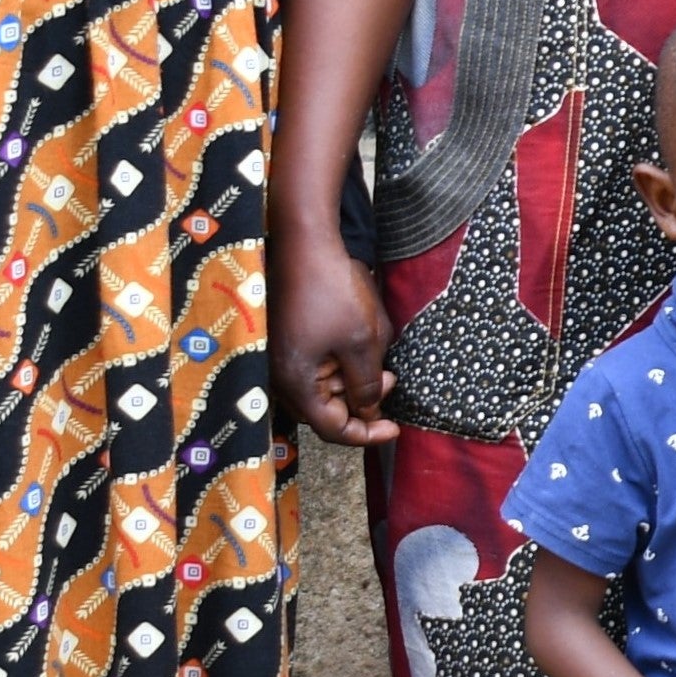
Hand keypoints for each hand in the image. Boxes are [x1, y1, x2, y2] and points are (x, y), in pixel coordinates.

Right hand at [274, 228, 397, 449]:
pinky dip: (340, 361)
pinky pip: (316, 364)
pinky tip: (359, 338)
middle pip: (323, 411)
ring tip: (376, 353)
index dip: (366, 434)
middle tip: (389, 382)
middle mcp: (281, 375)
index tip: (394, 428)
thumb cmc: (332, 289)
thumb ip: (366, 385)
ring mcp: (281, 356)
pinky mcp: (287, 338)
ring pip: (321, 387)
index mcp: (296, 382)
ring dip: (352, 379)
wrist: (306, 242)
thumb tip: (368, 412)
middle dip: (360, 404)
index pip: (332, 428)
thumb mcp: (362, 342)